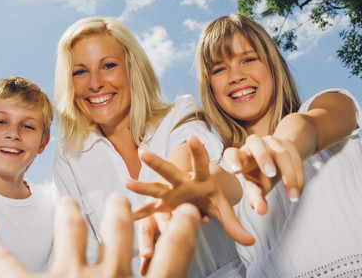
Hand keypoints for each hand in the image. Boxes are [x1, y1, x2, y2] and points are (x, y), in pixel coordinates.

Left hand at [0, 193, 200, 277]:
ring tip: (67, 201)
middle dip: (119, 214)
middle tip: (117, 199)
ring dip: (69, 215)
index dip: (181, 233)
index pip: (172, 260)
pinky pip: (5, 266)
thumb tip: (166, 277)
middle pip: (119, 235)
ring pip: (73, 233)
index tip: (186, 212)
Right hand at [126, 135, 254, 246]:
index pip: (201, 163)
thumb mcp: (223, 207)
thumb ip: (234, 224)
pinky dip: (139, 213)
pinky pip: (149, 209)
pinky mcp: (162, 203)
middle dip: (157, 163)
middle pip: (169, 172)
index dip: (198, 151)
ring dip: (142, 186)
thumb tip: (251, 242)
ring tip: (126, 182)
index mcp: (201, 179)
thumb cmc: (210, 197)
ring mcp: (170, 192)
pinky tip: (126, 214)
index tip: (192, 136)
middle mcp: (182, 182)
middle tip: (143, 153)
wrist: (198, 196)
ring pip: (155, 187)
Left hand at [223, 134, 303, 214]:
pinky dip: (298, 176)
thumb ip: (256, 197)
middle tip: (270, 174)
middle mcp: (254, 145)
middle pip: (255, 143)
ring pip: (281, 152)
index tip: (235, 171)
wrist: (277, 159)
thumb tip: (260, 210)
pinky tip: (298, 192)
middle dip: (263, 157)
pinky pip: (296, 158)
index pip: (232, 153)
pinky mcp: (288, 144)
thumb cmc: (259, 175)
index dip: (233, 160)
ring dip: (288, 173)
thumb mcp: (255, 186)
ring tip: (291, 194)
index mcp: (241, 156)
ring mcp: (272, 143)